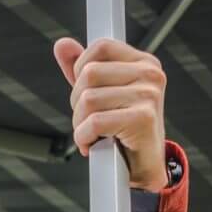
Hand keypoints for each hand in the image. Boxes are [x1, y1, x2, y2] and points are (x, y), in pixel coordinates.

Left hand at [53, 37, 169, 190]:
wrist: (143, 167)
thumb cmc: (123, 129)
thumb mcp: (102, 93)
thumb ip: (82, 68)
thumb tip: (62, 44)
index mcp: (144, 62)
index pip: (100, 47)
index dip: (81, 69)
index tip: (86, 92)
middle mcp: (150, 74)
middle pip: (89, 73)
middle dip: (77, 102)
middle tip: (89, 120)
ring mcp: (149, 95)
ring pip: (88, 99)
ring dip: (80, 123)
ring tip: (92, 133)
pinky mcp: (143, 118)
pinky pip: (95, 122)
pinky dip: (85, 137)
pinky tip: (93, 144)